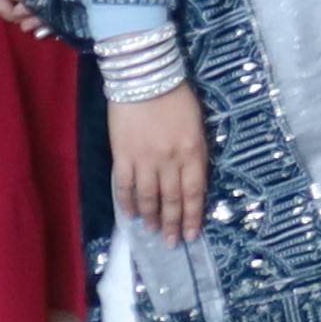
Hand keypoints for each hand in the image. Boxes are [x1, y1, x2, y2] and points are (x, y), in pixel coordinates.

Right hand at [108, 85, 209, 238]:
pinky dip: (128, 202)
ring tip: (152, 231)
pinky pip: (124, 186)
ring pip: (149, 197)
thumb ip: (196, 153)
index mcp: (193, 152)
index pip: (194, 192)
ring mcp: (145, 159)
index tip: (191, 235)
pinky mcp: (122, 156)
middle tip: (170, 242)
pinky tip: (130, 214)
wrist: (144, 78)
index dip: (192, 216)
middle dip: (172, 223)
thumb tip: (193, 180)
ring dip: (151, 217)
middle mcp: (170, 160)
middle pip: (172, 199)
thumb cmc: (176, 98)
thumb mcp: (197, 125)